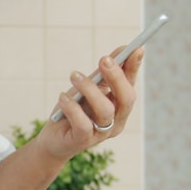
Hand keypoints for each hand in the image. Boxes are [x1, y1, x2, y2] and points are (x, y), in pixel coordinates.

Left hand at [42, 45, 143, 159]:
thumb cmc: (73, 109)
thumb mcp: (88, 88)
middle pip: (126, 99)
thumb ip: (103, 73)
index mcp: (120, 106)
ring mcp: (102, 133)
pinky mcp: (83, 141)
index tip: (136, 49)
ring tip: (73, 75)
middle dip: (116, 77)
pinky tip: (63, 97)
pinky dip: (72, 108)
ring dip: (89, 89)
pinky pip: (83, 124)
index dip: (134, 68)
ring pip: (105, 110)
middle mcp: (116, 121)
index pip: (131, 85)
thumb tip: (123, 49)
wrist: (54, 139)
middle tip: (104, 59)